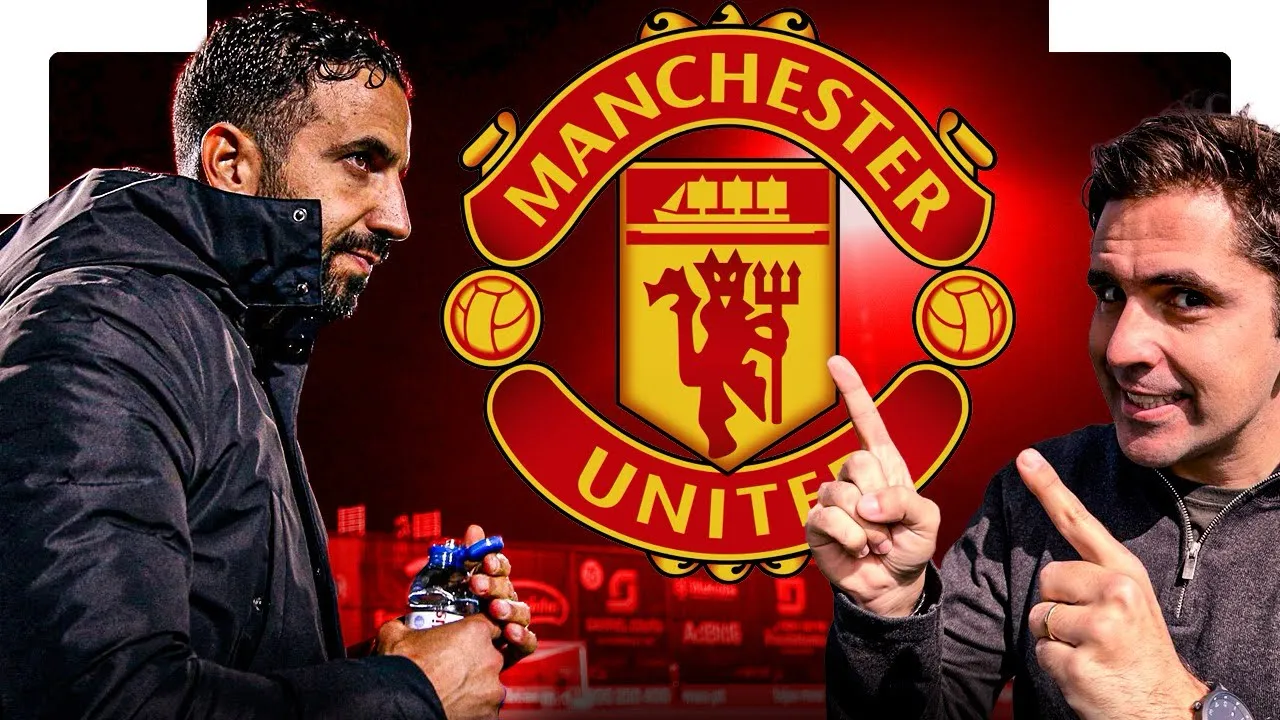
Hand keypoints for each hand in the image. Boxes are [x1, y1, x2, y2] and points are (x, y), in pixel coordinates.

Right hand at [376, 614, 505, 719]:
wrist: (399, 704)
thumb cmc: (400, 667)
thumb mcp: (396, 634)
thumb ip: (406, 623)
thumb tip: (401, 623)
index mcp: (476, 632)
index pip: (491, 624)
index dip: (478, 632)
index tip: (466, 638)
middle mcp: (490, 658)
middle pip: (491, 655)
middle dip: (476, 660)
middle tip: (453, 666)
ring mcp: (492, 688)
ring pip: (490, 682)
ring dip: (476, 684)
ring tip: (452, 689)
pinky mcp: (489, 713)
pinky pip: (486, 706)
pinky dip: (474, 706)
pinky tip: (454, 704)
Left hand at [463, 524, 537, 666]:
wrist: (441, 662)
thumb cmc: (450, 620)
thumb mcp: (451, 587)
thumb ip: (465, 558)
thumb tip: (475, 528)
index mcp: (490, 585)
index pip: (500, 568)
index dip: (496, 562)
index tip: (484, 560)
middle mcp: (505, 602)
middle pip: (508, 588)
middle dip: (494, 584)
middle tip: (477, 585)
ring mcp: (513, 625)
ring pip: (522, 612)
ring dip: (509, 608)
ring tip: (494, 609)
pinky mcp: (516, 649)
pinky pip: (528, 642)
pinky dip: (523, 636)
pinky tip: (509, 632)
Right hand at [805, 355, 940, 616]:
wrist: (893, 587)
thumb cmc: (910, 546)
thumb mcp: (926, 519)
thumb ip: (904, 501)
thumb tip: (862, 502)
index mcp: (883, 464)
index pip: (866, 421)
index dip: (851, 391)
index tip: (833, 362)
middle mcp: (853, 475)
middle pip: (858, 462)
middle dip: (881, 499)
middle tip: (890, 527)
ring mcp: (831, 497)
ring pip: (843, 494)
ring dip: (869, 527)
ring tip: (877, 542)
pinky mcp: (815, 522)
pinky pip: (827, 517)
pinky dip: (851, 537)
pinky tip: (858, 548)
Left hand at [1018, 449, 1208, 718]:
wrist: (1163, 705)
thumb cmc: (1137, 651)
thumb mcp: (1128, 603)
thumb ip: (1096, 576)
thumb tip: (1054, 566)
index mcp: (1124, 573)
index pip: (1079, 523)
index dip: (1049, 488)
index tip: (1025, 457)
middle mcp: (1115, 593)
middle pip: (1047, 577)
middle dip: (1058, 604)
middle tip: (1092, 630)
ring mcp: (1098, 628)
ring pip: (1039, 616)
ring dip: (1056, 637)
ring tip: (1091, 651)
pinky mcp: (1079, 662)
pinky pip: (1041, 650)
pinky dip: (1056, 664)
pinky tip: (1086, 672)